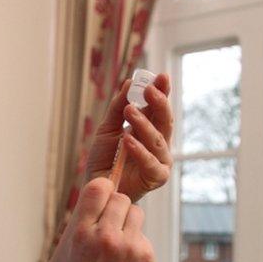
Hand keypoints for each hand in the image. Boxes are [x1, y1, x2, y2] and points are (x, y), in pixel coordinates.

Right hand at [68, 178, 153, 261]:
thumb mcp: (77, 248)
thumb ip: (89, 220)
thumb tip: (107, 188)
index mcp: (82, 232)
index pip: (98, 188)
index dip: (105, 189)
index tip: (105, 197)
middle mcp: (104, 235)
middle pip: (120, 198)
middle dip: (118, 209)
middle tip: (113, 227)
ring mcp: (127, 245)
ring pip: (136, 212)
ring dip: (130, 223)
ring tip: (121, 245)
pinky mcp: (144, 254)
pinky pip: (143, 235)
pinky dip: (137, 244)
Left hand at [84, 73, 173, 202]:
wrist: (97, 186)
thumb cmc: (105, 159)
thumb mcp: (108, 128)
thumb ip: (118, 108)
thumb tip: (129, 83)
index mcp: (150, 129)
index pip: (159, 108)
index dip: (162, 91)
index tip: (160, 76)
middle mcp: (159, 144)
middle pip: (165, 121)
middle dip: (159, 103)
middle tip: (149, 89)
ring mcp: (160, 160)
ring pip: (158, 139)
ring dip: (144, 124)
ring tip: (130, 112)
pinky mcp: (156, 177)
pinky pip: (151, 162)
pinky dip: (140, 150)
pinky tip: (128, 139)